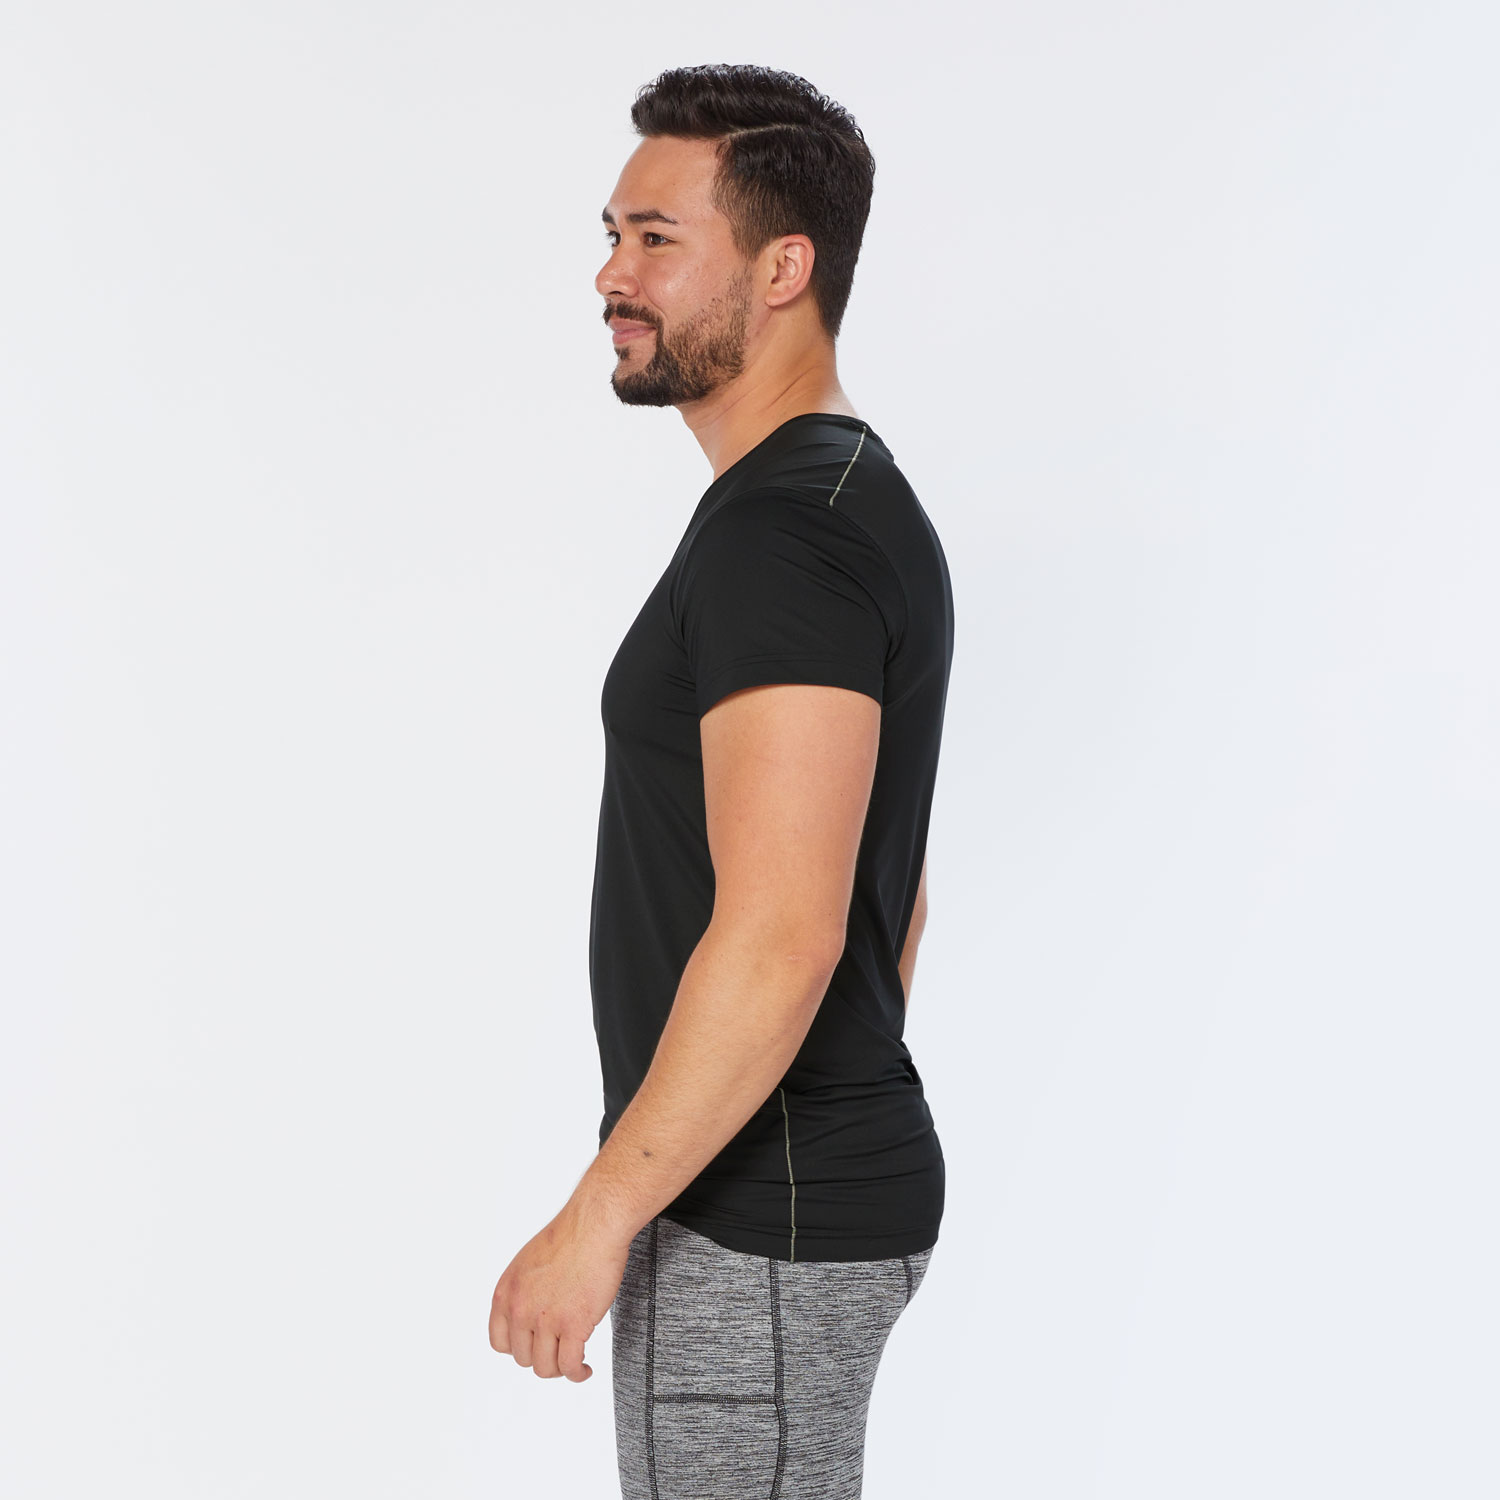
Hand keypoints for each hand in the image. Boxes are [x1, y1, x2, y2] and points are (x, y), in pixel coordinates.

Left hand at [489, 1201, 631, 1381]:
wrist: (594, 1225)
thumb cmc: (569, 1236)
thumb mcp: (528, 1264)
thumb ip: (523, 1292)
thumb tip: (529, 1316)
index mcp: (505, 1294)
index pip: (500, 1343)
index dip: (519, 1348)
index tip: (535, 1346)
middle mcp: (519, 1309)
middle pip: (524, 1358)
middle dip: (543, 1357)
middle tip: (561, 1349)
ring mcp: (545, 1320)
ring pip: (545, 1367)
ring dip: (560, 1369)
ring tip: (574, 1362)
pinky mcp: (573, 1325)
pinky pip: (569, 1366)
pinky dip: (577, 1374)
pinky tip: (585, 1369)